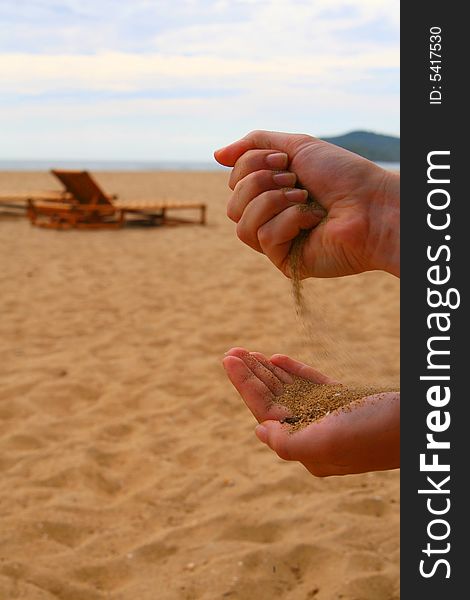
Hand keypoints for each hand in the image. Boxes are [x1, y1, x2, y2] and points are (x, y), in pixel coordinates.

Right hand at [215, 130, 399, 278]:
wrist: (371, 204)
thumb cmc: (341, 175)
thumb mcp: (296, 146)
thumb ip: (255, 145)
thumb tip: (215, 155)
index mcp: (271, 192)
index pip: (234, 181)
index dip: (251, 165)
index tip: (285, 161)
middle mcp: (270, 217)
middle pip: (232, 203)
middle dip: (260, 183)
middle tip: (294, 180)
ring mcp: (277, 242)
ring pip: (240, 223)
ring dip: (271, 201)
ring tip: (302, 197)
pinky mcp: (285, 262)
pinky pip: (262, 237)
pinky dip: (288, 220)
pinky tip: (311, 220)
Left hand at [222, 347, 399, 476]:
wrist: (415, 426)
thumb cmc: (374, 434)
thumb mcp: (326, 444)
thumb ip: (288, 443)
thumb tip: (259, 429)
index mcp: (305, 447)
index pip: (265, 412)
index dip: (244, 384)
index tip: (228, 359)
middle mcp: (313, 433)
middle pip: (273, 399)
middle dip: (252, 375)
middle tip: (233, 350)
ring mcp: (328, 416)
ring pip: (289, 390)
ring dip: (269, 371)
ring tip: (249, 352)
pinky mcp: (343, 403)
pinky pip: (311, 385)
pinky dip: (295, 371)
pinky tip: (278, 358)